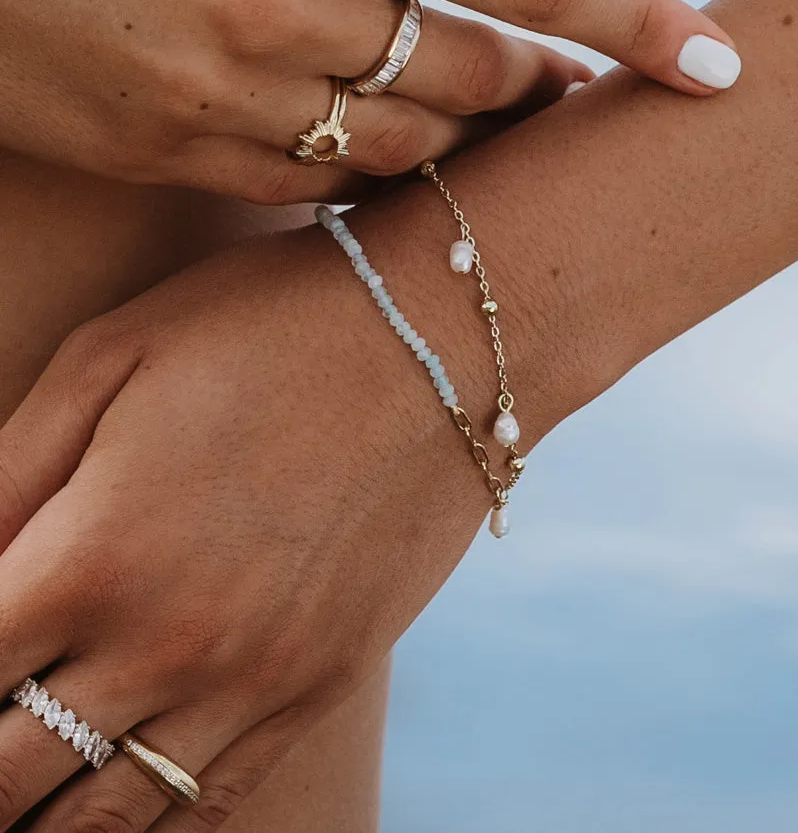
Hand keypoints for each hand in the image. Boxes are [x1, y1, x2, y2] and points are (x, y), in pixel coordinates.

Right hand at [0, 0, 737, 203]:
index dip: (634, 24)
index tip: (714, 68)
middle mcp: (290, 8)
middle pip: (474, 80)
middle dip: (533, 89)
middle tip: (564, 91)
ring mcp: (233, 96)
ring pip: (401, 150)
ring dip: (455, 140)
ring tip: (479, 126)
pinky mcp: (181, 154)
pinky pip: (310, 186)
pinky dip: (360, 171)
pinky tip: (371, 152)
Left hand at [0, 228, 489, 830]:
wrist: (441, 343)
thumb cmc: (267, 326)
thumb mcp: (111, 359)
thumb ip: (7, 475)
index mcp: (92, 555)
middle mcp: (170, 643)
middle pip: (7, 776)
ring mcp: (258, 676)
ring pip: (107, 819)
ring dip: (41, 821)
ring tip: (21, 792)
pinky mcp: (328, 680)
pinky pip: (215, 799)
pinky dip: (151, 824)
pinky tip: (118, 799)